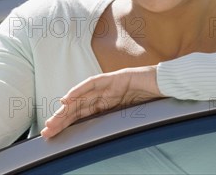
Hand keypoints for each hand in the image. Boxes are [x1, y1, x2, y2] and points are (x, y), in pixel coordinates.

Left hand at [41, 66, 163, 138]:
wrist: (168, 86)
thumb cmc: (153, 101)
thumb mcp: (131, 116)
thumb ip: (115, 121)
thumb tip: (100, 138)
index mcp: (108, 103)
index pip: (83, 114)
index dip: (68, 123)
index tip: (54, 133)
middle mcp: (105, 93)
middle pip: (78, 107)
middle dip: (62, 119)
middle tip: (47, 131)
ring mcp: (109, 84)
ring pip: (82, 97)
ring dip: (66, 108)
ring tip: (54, 119)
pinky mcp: (115, 77)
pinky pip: (93, 83)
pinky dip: (80, 90)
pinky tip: (68, 98)